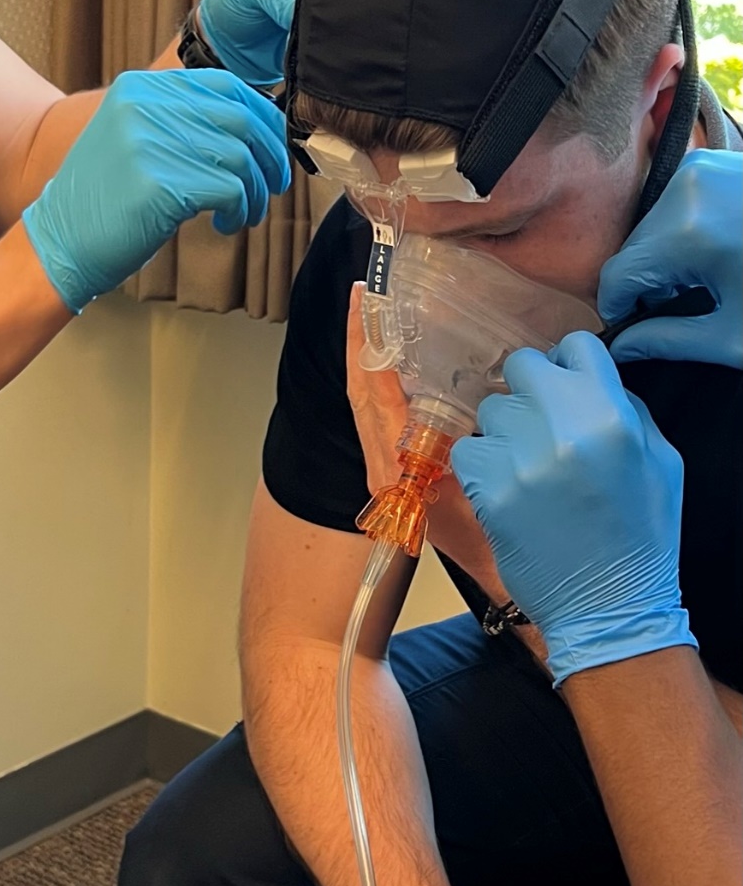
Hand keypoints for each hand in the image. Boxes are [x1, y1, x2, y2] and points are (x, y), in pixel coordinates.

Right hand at [22, 69, 290, 311]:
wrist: (58, 243)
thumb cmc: (104, 201)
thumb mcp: (134, 140)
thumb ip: (182, 121)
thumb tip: (256, 124)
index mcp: (140, 88)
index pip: (226, 84)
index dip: (262, 116)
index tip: (272, 148)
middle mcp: (145, 105)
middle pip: (241, 118)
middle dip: (269, 157)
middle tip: (272, 186)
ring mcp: (151, 142)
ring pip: (241, 156)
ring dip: (255, 192)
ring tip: (245, 213)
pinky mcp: (161, 183)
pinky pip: (230, 189)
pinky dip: (239, 210)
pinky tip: (225, 224)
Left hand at [346, 285, 506, 602]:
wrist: (522, 594)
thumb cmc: (515, 550)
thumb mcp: (498, 494)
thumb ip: (487, 449)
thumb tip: (492, 394)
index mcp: (402, 473)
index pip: (373, 396)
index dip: (368, 348)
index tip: (369, 301)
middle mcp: (386, 471)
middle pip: (362, 392)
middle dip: (365, 341)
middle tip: (373, 290)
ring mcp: (390, 476)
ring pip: (368, 405)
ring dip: (374, 359)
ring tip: (386, 313)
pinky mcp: (402, 480)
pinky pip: (385, 420)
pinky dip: (390, 385)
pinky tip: (413, 360)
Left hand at [451, 332, 697, 686]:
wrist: (610, 606)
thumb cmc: (641, 535)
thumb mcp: (660, 460)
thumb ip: (625, 407)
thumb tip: (587, 379)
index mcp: (612, 413)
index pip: (574, 345)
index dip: (568, 364)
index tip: (563, 384)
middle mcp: (563, 426)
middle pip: (522, 367)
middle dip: (529, 391)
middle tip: (539, 425)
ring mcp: (520, 457)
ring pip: (490, 410)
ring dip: (504, 431)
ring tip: (525, 465)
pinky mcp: (487, 489)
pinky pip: (467, 451)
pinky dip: (480, 466)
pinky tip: (504, 487)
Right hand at [599, 149, 741, 366]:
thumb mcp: (733, 336)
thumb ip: (668, 341)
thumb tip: (624, 348)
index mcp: (687, 233)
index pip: (618, 276)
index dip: (620, 310)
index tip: (636, 330)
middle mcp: (687, 188)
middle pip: (635, 247)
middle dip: (648, 283)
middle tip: (681, 310)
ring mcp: (702, 168)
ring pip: (653, 224)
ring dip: (666, 256)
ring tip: (708, 280)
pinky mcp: (717, 162)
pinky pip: (678, 203)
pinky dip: (686, 231)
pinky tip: (720, 252)